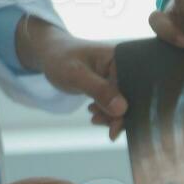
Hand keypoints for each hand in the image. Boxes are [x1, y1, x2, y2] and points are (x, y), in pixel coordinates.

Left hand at [15, 17, 126, 140]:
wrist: (51, 55)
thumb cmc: (60, 59)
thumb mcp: (77, 75)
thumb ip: (100, 91)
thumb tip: (122, 109)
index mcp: (120, 57)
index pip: (133, 88)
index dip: (127, 110)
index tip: (113, 127)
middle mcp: (124, 67)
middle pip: (131, 98)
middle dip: (118, 116)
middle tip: (97, 122)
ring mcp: (118, 77)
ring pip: (124, 105)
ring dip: (111, 117)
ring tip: (93, 118)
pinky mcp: (113, 85)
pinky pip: (116, 104)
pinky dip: (107, 114)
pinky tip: (94, 115)